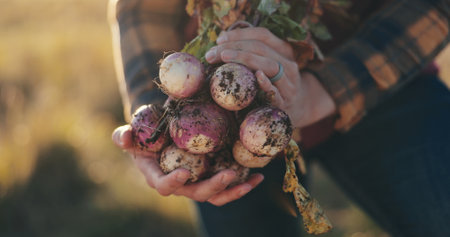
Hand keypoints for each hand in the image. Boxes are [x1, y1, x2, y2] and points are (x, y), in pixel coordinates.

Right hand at [112, 125, 263, 205]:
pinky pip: (228, 186)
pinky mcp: (211, 177)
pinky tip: (259, 176)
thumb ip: (124, 136)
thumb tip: (123, 137)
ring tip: (252, 181)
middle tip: (229, 175)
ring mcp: (197, 183)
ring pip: (217, 195)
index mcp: (157, 176)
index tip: (184, 173)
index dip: (173, 182)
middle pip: (197, 192)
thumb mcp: (131, 133)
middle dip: (213, 186)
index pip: (164, 186)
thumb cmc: (144, 136)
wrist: (161, 137)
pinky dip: (244, 183)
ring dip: (235, 190)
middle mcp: (180, 185)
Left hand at [205, 27, 335, 127]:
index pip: (263, 35)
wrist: (296, 108)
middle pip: (262, 48)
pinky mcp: (285, 102)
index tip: (219, 39)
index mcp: (283, 50)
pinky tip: (255, 76)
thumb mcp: (266, 65)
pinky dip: (266, 83)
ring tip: (225, 58)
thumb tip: (220, 40)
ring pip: (271, 65)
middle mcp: (289, 64)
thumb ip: (250, 53)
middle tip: (213, 53)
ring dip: (246, 59)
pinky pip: (276, 91)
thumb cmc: (273, 84)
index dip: (240, 34)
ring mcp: (289, 83)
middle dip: (235, 47)